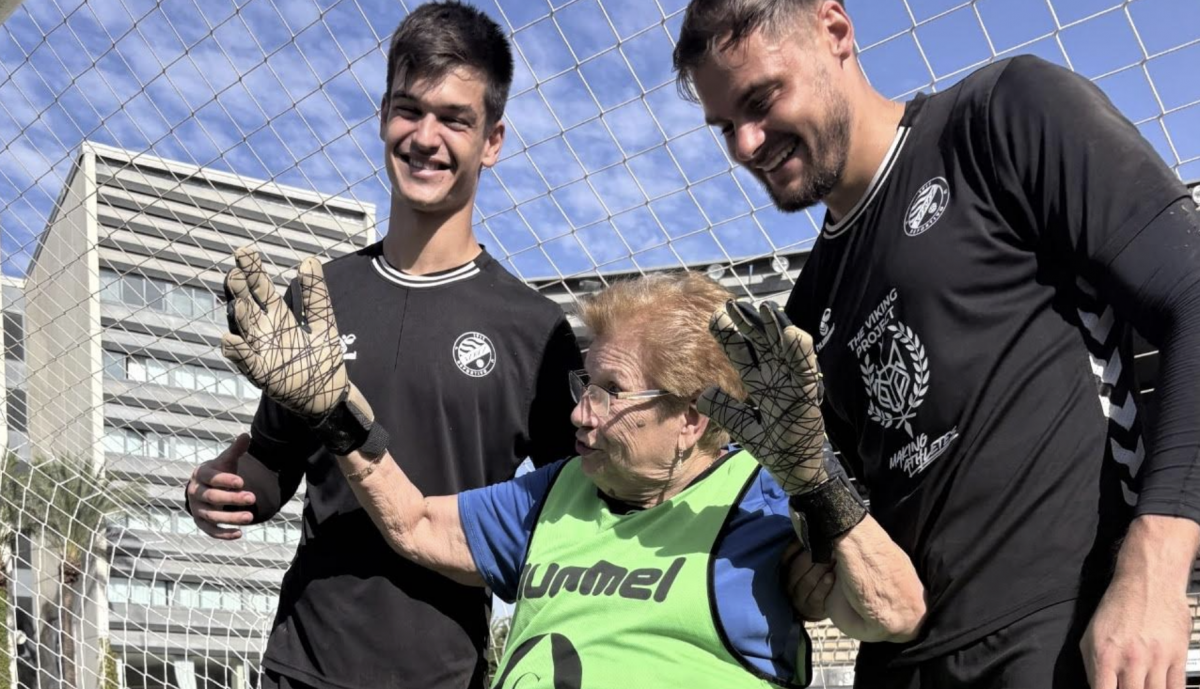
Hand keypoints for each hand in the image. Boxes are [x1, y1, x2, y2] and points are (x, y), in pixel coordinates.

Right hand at [186, 434, 254, 539]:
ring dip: (230, 518)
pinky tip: (239, 534)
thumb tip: (246, 436)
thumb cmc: (218, 472)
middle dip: (232, 499)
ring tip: (250, 517)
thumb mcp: (226, 460)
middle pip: (212, 497)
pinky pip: (210, 531)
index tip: (241, 481)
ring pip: (212, 516)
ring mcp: (197, 509)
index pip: (211, 478)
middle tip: (253, 498)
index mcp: (201, 475)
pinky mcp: (201, 523)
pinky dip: (223, 534)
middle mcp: (195, 493)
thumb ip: (236, 450)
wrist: (205, 486)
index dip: (225, 480)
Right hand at [220, 247, 350, 418]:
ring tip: (240, 302)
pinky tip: (230, 339)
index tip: (243, 252)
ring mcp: (259, 351)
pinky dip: (238, 352)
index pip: (261, 289)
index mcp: (278, 316)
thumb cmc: (321, 358)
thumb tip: (308, 260)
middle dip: (240, 290)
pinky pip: (246, 361)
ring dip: (241, 318)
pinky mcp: (262, 374)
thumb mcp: (322, 322)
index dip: (252, 271)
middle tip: (235, 273)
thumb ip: (315, 295)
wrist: (327, 394)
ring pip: (244, 330)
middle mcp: (263, 331)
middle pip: (246, 305)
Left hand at [698, 300, 826, 493]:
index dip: (729, 334)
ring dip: (776, 328)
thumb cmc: (774, 446)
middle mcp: (776, 376)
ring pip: (784, 347)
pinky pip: (804, 368)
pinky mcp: (808, 394)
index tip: (715, 316)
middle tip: (733, 304)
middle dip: (749, 323)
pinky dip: (799, 351)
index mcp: (759, 381)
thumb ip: (724, 411)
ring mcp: (793, 382)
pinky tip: (790, 333)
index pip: (741, 352)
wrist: (797, 470)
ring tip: (765, 308)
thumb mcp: (742, 428)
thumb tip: (701, 394)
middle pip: (761, 343)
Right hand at [783, 540, 834, 621]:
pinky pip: (816, 597)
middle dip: (811, 558)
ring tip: (832, 559)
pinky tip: (831, 576)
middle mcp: (788, 586)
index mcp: (785, 572)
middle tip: (827, 547)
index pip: (785, 558)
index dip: (795, 547)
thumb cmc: (817, 575)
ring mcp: (799, 600)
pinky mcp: (812, 610)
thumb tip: (806, 529)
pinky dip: (824, 586)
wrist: (826, 603)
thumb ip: (806, 548)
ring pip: (807, 582)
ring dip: (820, 569)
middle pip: (797, 569)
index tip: (808, 538)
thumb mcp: (808, 562)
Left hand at [1082, 516, 1195, 688]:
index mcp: (1105, 655)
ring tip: (1142, 687)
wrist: (1149, 581)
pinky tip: (1161, 688)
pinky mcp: (1178, 656)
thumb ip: (1093, 667)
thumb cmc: (1118, 607)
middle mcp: (1131, 659)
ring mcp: (1157, 659)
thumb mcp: (1091, 635)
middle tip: (1128, 687)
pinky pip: (1176, 688)